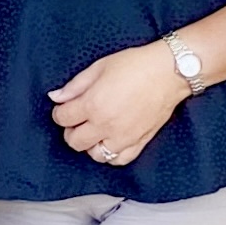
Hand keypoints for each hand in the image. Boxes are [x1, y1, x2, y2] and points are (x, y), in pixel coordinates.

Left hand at [49, 40, 188, 170]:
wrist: (169, 72)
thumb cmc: (135, 65)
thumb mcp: (99, 67)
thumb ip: (75, 86)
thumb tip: (56, 97)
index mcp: (93, 104)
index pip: (63, 119)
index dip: (60, 112)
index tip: (65, 107)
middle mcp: (106, 125)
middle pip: (75, 141)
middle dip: (71, 130)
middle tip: (78, 119)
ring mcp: (123, 137)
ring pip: (95, 154)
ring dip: (90, 144)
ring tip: (95, 130)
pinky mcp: (140, 142)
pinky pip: (119, 159)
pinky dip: (111, 154)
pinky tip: (111, 140)